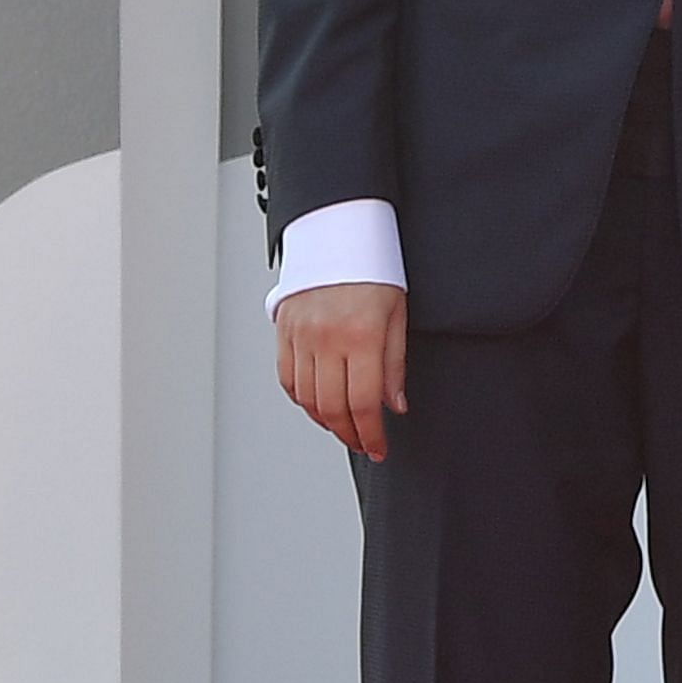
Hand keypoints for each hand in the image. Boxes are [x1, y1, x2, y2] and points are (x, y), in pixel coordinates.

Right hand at [275, 283, 408, 460]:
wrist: (336, 235)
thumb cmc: (372, 271)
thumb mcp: (397, 315)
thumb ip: (394, 365)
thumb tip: (394, 406)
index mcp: (362, 334)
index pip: (364, 402)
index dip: (371, 433)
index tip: (379, 447)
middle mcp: (327, 338)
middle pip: (333, 407)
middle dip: (350, 434)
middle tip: (364, 443)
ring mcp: (301, 336)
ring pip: (308, 399)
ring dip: (327, 422)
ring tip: (345, 427)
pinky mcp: (284, 331)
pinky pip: (288, 379)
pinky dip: (303, 400)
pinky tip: (319, 405)